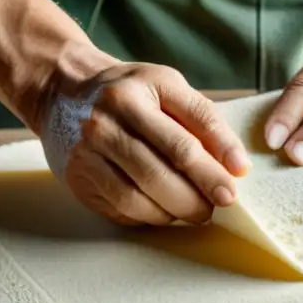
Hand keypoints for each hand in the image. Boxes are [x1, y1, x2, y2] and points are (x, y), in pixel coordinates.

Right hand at [40, 58, 251, 225]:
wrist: (63, 93)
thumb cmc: (128, 92)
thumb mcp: (166, 87)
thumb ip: (201, 119)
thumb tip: (235, 164)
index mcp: (137, 92)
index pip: (187, 129)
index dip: (218, 156)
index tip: (239, 175)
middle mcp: (107, 120)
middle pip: (163, 167)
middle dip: (200, 191)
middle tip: (221, 202)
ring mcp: (88, 151)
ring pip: (139, 194)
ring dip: (176, 209)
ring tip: (197, 210)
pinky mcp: (79, 178)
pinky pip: (121, 207)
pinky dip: (150, 216)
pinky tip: (165, 211)